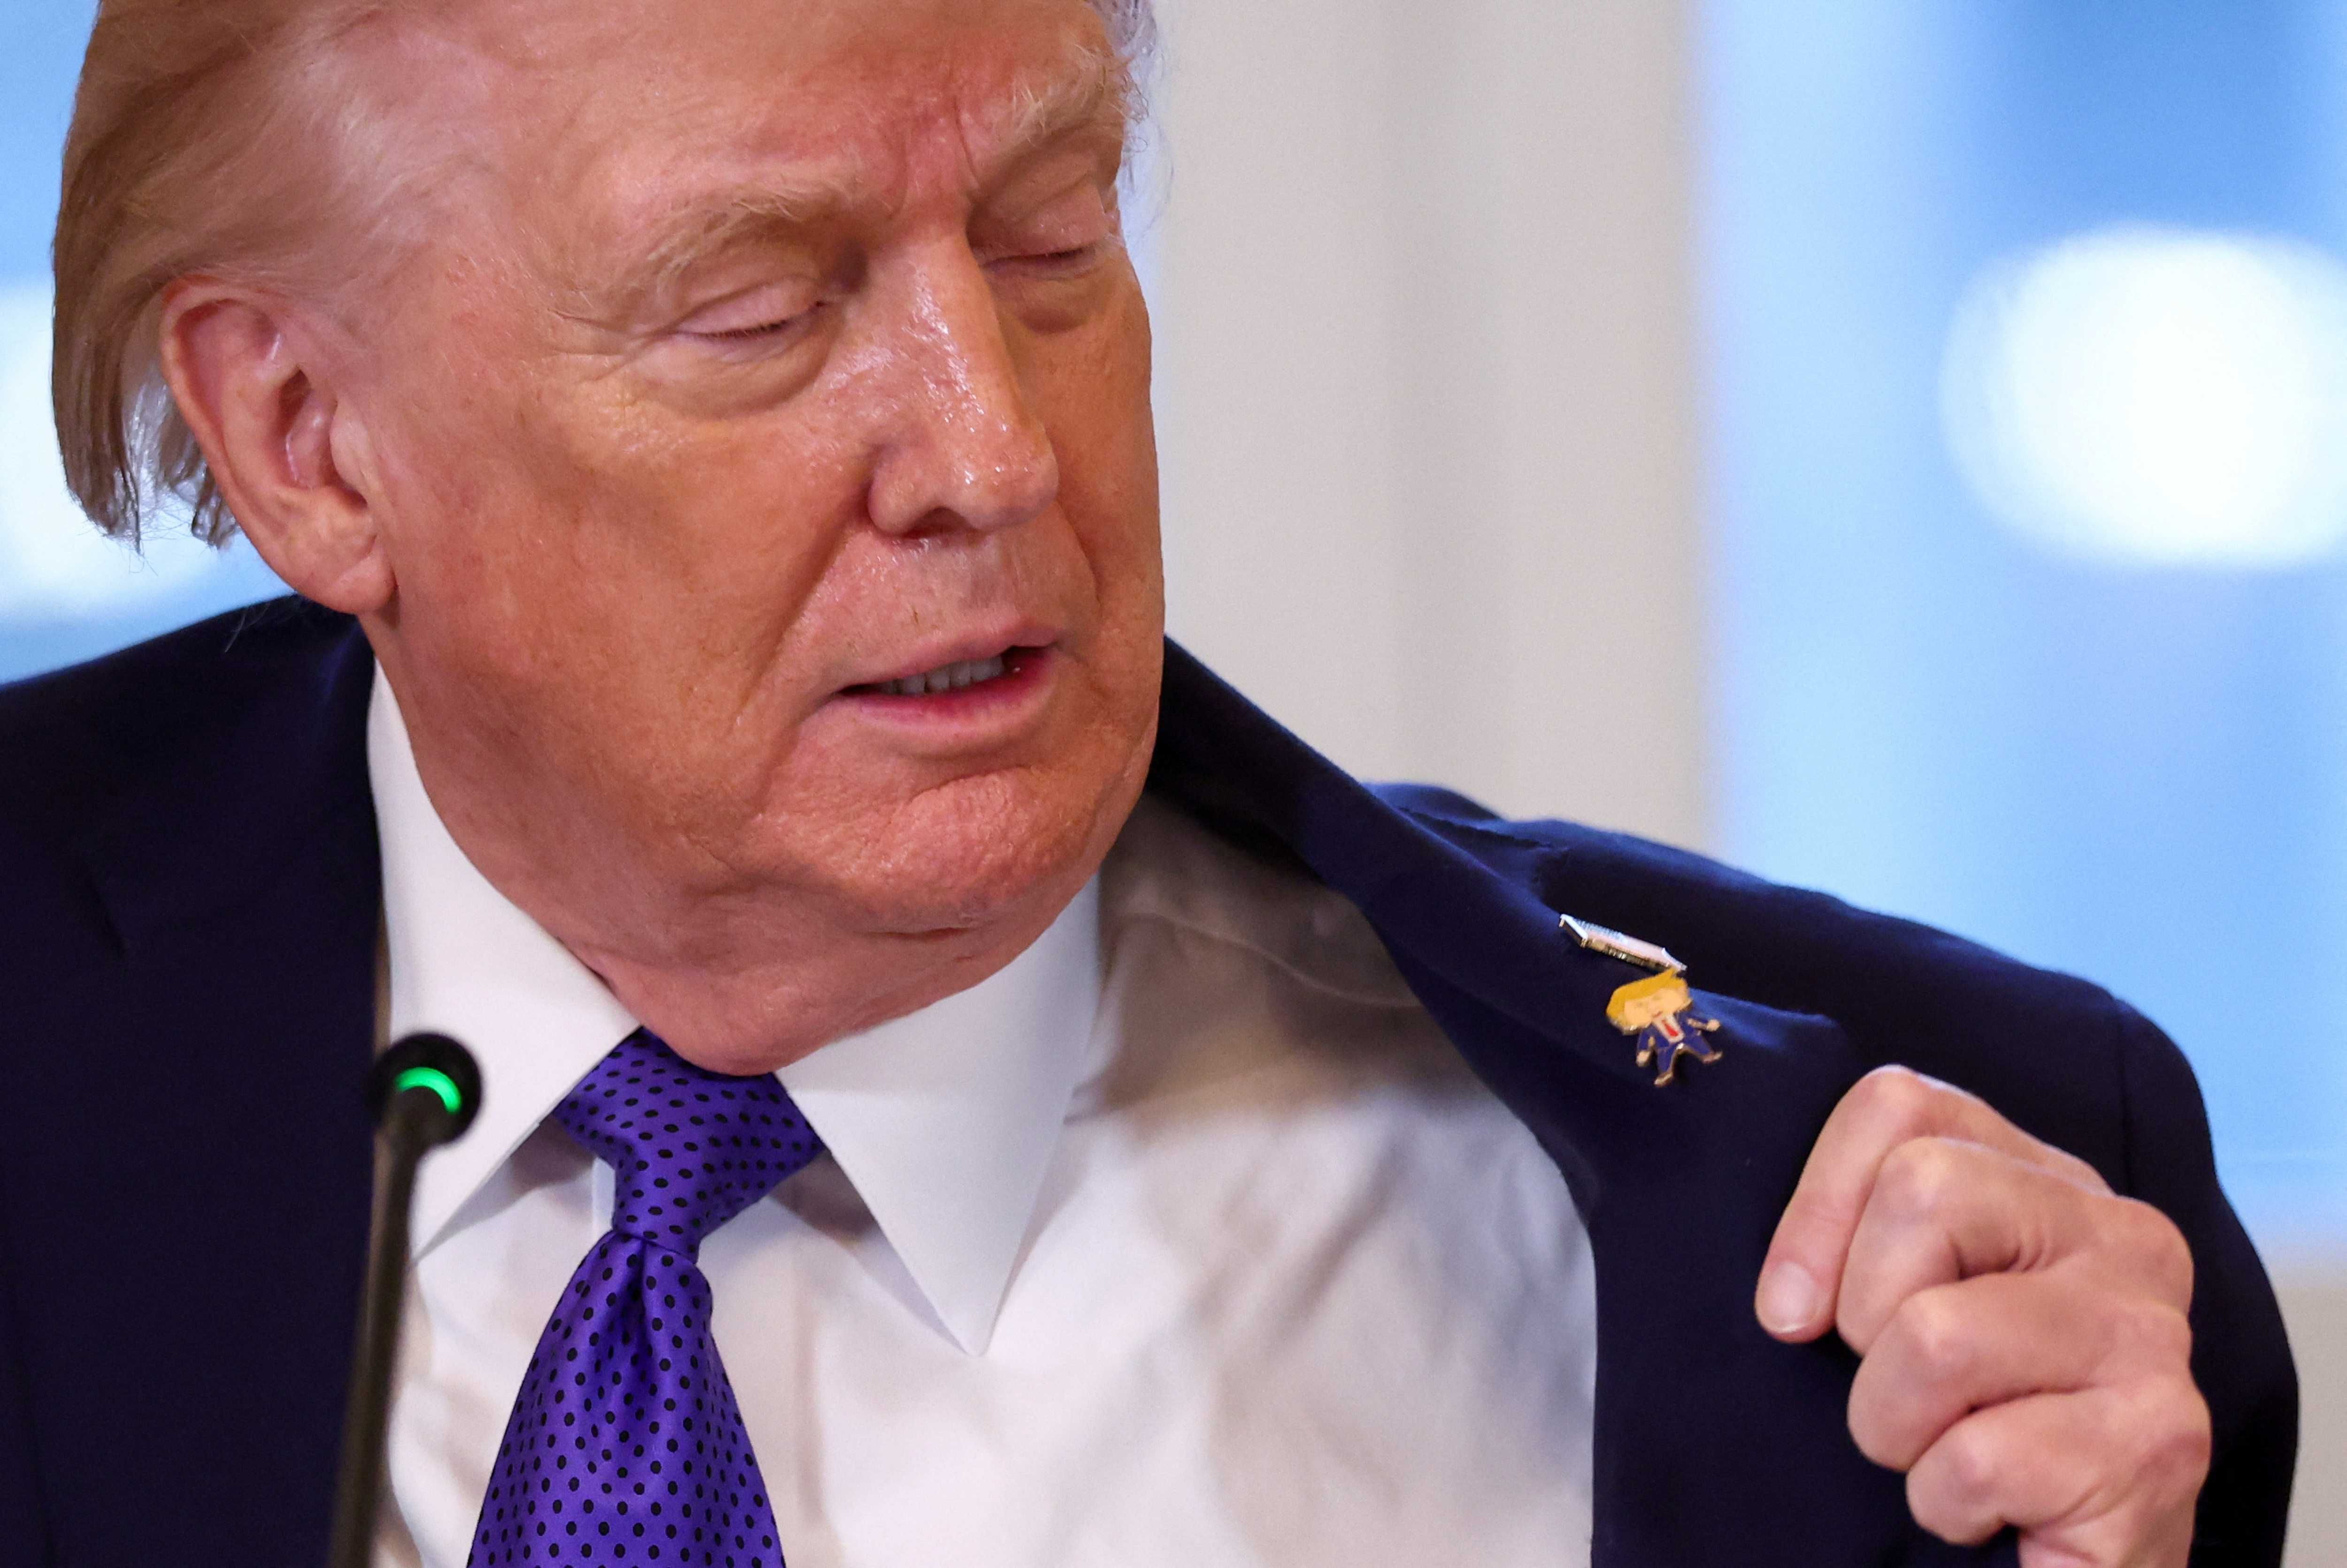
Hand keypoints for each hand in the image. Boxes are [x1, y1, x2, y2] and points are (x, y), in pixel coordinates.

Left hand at [1756, 1066, 2210, 1565]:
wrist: (2082, 1560)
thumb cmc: (1974, 1420)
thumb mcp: (1908, 1302)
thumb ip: (1856, 1244)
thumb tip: (1787, 1301)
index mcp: (2048, 1180)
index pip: (1898, 1105)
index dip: (1816, 1206)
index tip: (1793, 1306)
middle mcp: (2119, 1233)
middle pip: (1921, 1189)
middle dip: (1863, 1314)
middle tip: (1897, 1385)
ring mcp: (2148, 1334)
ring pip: (1936, 1333)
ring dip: (1894, 1424)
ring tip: (1939, 1452)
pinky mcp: (2161, 1441)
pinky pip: (1978, 1457)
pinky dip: (1947, 1503)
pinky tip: (1990, 1511)